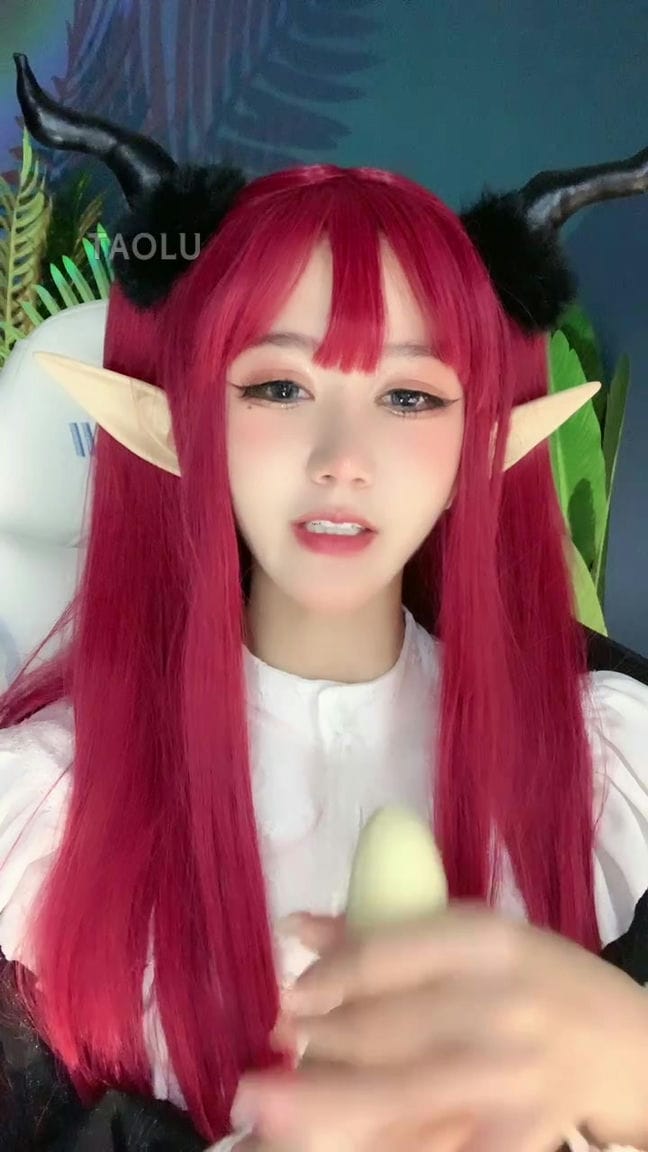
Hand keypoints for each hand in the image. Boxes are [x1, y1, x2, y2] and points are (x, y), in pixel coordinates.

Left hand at [232, 905, 647, 1151]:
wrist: (625, 1044)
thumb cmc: (538, 977)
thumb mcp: (475, 934)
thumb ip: (387, 932)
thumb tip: (295, 930)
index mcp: (486, 942)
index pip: (388, 955)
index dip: (329, 978)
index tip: (288, 995)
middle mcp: (498, 1006)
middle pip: (388, 1030)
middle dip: (318, 1044)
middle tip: (266, 1056)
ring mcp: (509, 1078)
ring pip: (403, 1095)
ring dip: (328, 1101)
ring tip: (265, 1106)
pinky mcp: (516, 1136)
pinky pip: (436, 1147)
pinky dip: (383, 1145)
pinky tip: (336, 1145)